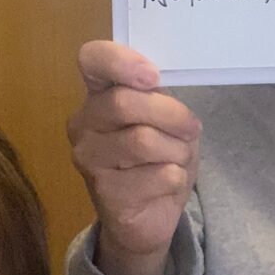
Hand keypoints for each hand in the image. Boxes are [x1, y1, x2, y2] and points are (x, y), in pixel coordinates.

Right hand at [67, 41, 200, 274]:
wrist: (150, 215)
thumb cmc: (158, 158)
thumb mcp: (163, 119)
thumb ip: (156, 95)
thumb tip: (156, 83)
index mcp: (98, 94)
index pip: (92, 59)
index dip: (121, 61)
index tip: (152, 78)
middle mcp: (83, 123)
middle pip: (124, 103)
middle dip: (171, 114)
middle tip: (191, 128)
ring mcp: (88, 160)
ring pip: (143, 141)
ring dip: (177, 150)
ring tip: (177, 159)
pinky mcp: (106, 194)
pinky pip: (157, 175)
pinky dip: (176, 178)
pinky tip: (166, 184)